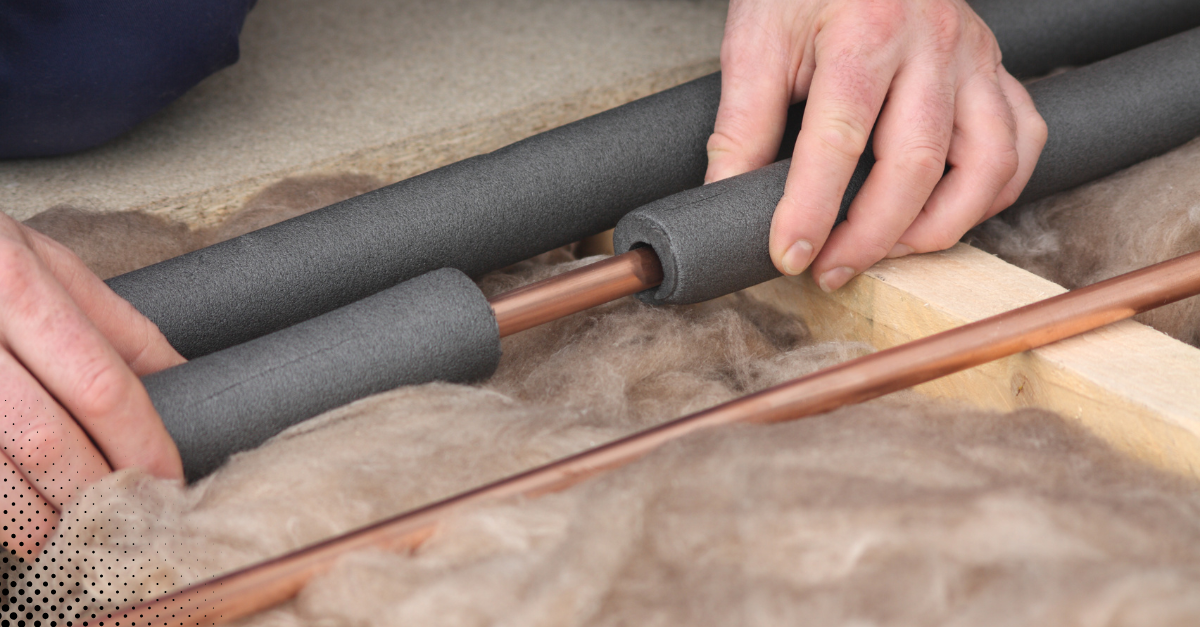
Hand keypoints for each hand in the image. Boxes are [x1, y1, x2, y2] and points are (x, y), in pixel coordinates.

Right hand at [0, 212, 183, 551]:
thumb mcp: (42, 259)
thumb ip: (113, 323)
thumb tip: (183, 376)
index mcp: (12, 280)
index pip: (98, 381)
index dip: (141, 441)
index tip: (168, 477)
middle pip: (45, 437)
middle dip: (95, 489)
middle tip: (130, 518)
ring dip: (39, 514)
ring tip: (74, 532)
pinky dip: (0, 509)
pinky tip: (21, 523)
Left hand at [706, 0, 1046, 290]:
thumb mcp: (757, 39)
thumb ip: (743, 123)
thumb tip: (728, 197)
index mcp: (866, 33)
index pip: (839, 140)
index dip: (811, 208)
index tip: (789, 254)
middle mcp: (932, 45)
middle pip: (917, 165)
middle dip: (873, 235)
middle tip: (831, 268)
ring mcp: (974, 58)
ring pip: (988, 163)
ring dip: (942, 225)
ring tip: (892, 250)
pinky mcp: (995, 68)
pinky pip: (1023, 140)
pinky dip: (996, 190)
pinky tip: (952, 210)